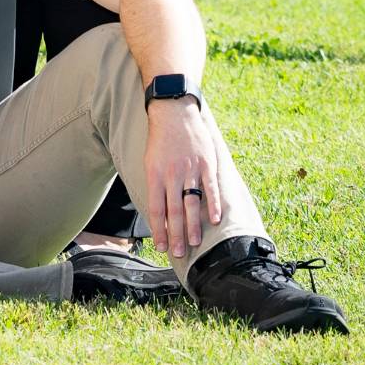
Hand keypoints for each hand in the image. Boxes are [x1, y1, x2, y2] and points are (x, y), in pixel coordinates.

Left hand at [143, 98, 231, 260]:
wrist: (173, 112)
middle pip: (174, 210)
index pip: (155, 208)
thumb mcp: (150, 162)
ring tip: (193, 243)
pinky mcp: (206, 163)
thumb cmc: (160, 141)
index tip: (161, 246)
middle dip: (175, 234)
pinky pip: (210, 187)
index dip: (159, 229)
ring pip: (191, 202)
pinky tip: (214, 220)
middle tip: (177, 253)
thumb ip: (156, 186)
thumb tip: (159, 213)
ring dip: (192, 225)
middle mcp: (171, 174)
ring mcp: (190, 169)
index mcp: (155, 174)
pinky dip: (213, 204)